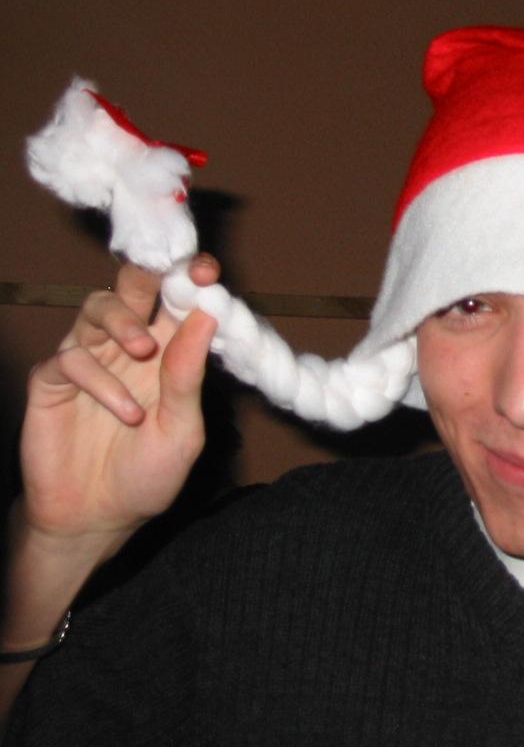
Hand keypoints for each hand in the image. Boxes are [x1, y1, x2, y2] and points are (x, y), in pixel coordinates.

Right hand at [19, 255, 218, 551]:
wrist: (97, 518)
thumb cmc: (148, 473)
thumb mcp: (182, 429)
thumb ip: (188, 376)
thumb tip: (207, 318)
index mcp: (168, 354)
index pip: (179, 303)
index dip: (191, 280)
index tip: (207, 269)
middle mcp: (128, 348)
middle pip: (133, 290)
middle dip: (147, 273)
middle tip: (165, 274)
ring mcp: (89, 360)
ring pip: (97, 309)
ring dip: (123, 322)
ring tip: (143, 351)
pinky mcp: (53, 381)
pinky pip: (70, 359)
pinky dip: (99, 380)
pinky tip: (125, 413)